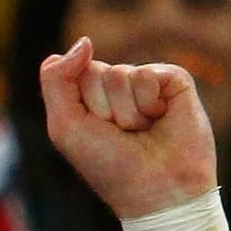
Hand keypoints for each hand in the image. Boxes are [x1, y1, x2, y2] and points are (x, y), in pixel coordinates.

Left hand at [38, 39, 216, 219]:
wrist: (156, 189)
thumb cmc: (108, 164)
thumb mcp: (65, 125)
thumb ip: (57, 80)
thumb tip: (84, 41)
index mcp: (87, 95)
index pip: (71, 73)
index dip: (79, 106)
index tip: (94, 132)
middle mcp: (116, 85)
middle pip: (93, 72)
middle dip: (102, 108)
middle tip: (119, 133)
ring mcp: (145, 81)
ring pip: (120, 74)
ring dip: (126, 112)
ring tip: (141, 131)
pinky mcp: (174, 80)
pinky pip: (146, 74)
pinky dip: (148, 104)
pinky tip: (160, 120)